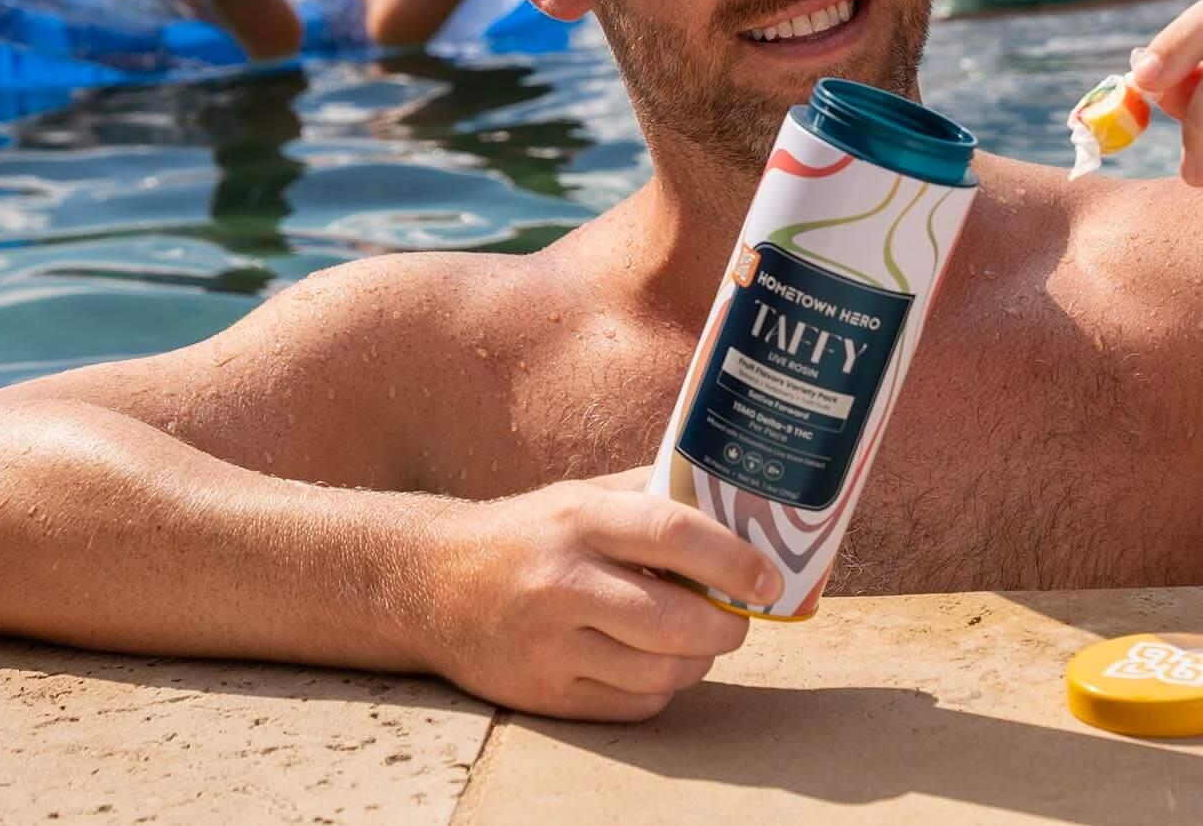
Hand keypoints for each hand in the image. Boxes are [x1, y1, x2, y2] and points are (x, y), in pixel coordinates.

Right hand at [410, 471, 781, 721]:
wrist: (433, 583)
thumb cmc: (529, 531)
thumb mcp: (582, 496)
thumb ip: (650, 497)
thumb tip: (734, 501)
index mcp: (580, 520)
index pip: (671, 534)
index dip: (731, 559)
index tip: (769, 577)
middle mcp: (563, 582)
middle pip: (671, 619)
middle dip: (726, 625)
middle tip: (743, 617)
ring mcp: (550, 644)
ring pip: (657, 673)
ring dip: (700, 661)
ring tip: (705, 640)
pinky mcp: (542, 694)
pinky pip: (630, 707)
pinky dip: (662, 691)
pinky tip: (661, 665)